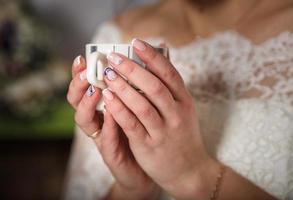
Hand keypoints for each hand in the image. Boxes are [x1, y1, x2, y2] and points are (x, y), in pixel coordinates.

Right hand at [66, 56, 159, 199]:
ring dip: (88, 103)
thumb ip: (138, 85)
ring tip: (95, 90)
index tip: (82, 58)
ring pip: (84, 119)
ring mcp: (101, 137)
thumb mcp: (139, 105)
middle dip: (79, 85)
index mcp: (103, 106)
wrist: (147, 167)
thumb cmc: (142, 131)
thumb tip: (150, 56)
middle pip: (77, 100)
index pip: (86, 86)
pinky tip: (112, 114)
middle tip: (86, 72)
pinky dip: (107, 126)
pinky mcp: (111, 154)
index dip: (80, 73)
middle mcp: (97, 120)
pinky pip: (105, 139)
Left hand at [102, 39, 218, 198]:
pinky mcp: (148, 145)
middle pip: (154, 86)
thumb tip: (159, 62)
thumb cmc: (183, 136)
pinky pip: (132, 124)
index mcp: (185, 102)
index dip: (152, 57)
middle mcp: (176, 114)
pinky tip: (107, 97)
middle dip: (133, 69)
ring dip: (123, 87)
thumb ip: (172, 90)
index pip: (169, 74)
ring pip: (142, 104)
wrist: (190, 171)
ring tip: (107, 74)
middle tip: (115, 56)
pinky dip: (119, 109)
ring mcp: (163, 130)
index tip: (136, 42)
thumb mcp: (184, 111)